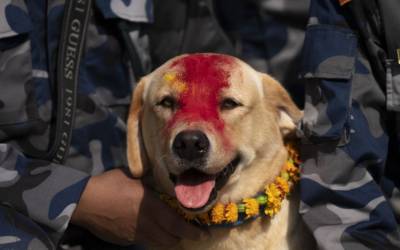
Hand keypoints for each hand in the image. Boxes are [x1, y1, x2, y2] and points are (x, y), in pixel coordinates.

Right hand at [71, 168, 204, 246]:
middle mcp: (147, 225)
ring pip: (159, 244)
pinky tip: (152, 231)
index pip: (178, 225)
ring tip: (174, 234)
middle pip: (171, 239)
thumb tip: (164, 177)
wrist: (86, 202)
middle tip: (190, 231)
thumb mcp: (135, 177)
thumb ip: (152, 180)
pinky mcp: (125, 239)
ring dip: (169, 240)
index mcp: (152, 208)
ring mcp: (135, 235)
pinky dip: (153, 239)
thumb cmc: (111, 184)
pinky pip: (144, 242)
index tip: (204, 233)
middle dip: (183, 237)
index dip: (193, 231)